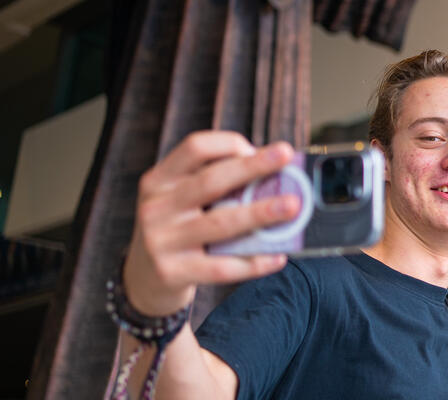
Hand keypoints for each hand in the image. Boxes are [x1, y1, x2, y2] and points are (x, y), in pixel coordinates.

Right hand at [122, 131, 300, 316]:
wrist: (142, 280)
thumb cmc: (177, 231)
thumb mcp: (179, 201)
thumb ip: (214, 186)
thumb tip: (276, 176)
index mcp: (159, 181)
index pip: (193, 148)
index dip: (228, 144)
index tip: (257, 149)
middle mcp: (156, 207)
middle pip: (211, 181)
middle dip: (253, 167)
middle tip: (285, 156)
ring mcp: (162, 240)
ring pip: (221, 223)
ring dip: (261, 212)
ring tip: (293, 206)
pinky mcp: (172, 272)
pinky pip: (222, 267)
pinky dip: (254, 262)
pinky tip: (278, 256)